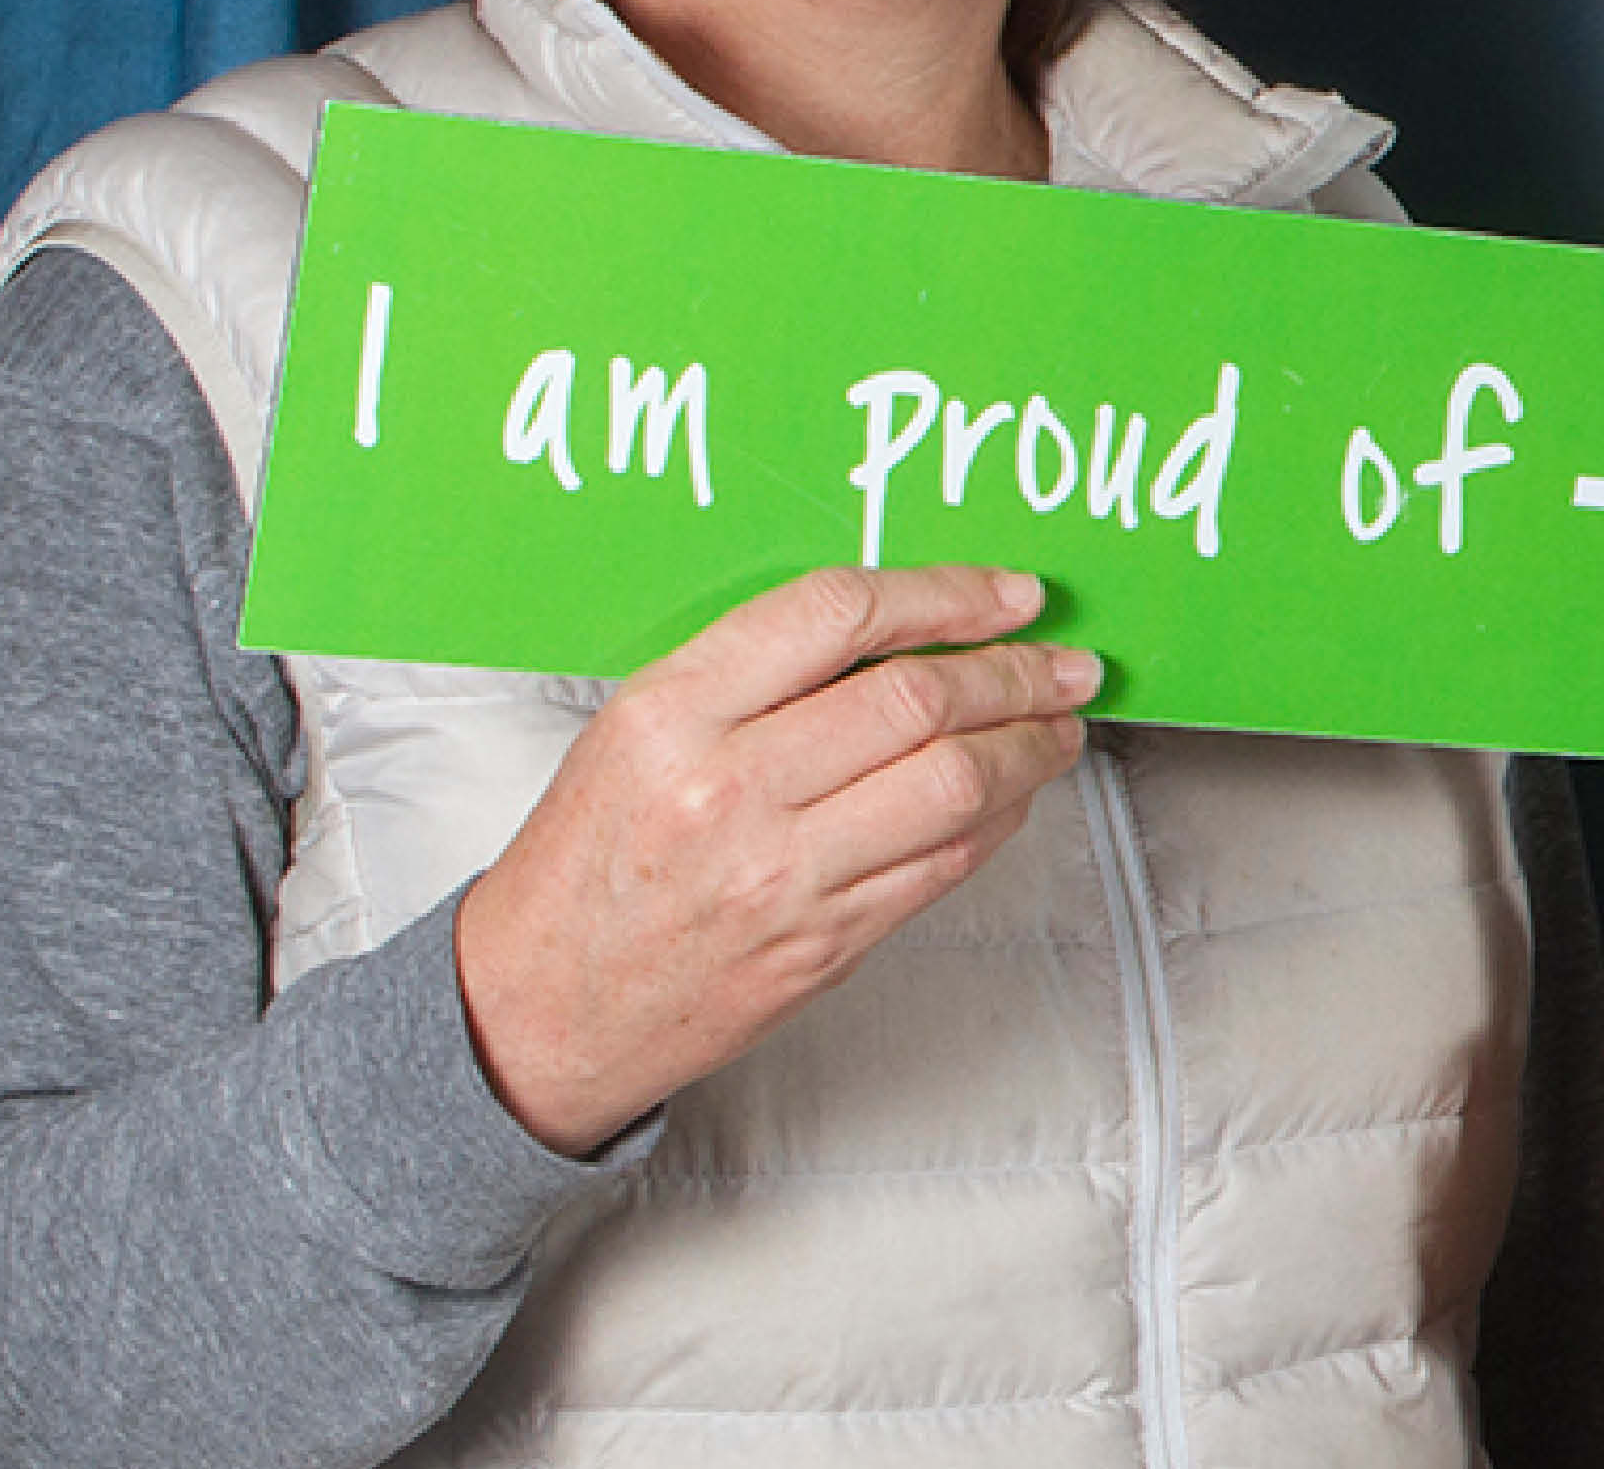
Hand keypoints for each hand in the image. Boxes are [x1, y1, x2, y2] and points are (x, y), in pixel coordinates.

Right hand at [450, 564, 1102, 1154]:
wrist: (537, 1008)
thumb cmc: (589, 860)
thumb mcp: (636, 732)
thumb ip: (756, 679)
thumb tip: (909, 634)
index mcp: (671, 713)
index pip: (838, 615)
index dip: (948, 594)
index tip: (1012, 595)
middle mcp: (727, 788)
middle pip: (918, 699)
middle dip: (1017, 672)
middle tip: (1066, 663)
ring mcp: (781, 874)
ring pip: (955, 783)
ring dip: (1032, 746)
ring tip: (1060, 724)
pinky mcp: (823, 942)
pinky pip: (946, 862)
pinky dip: (1001, 817)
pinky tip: (1016, 793)